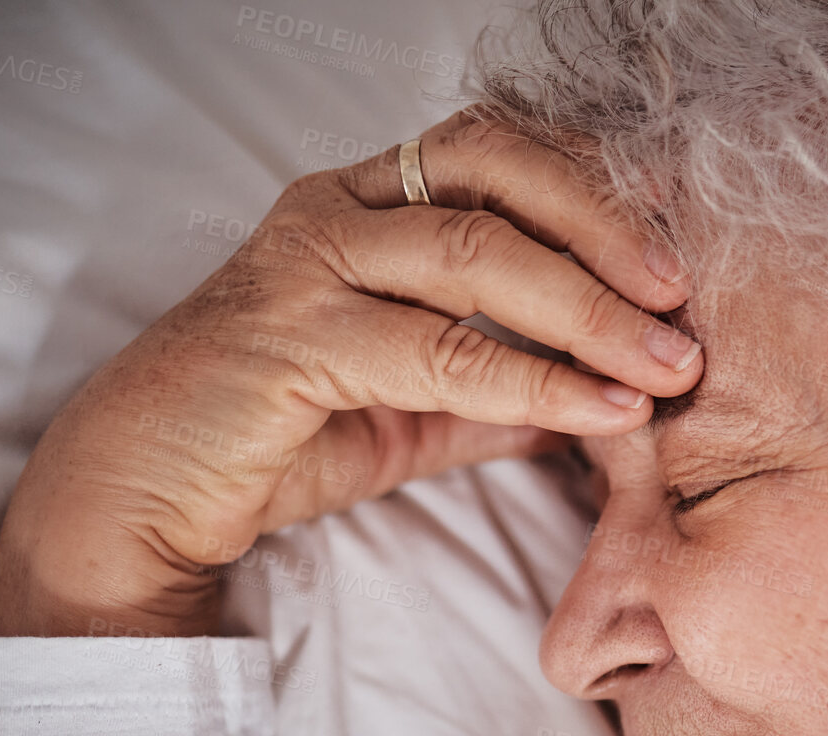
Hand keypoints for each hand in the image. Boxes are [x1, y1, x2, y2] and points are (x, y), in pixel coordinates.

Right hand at [0, 112, 700, 637]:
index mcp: (362, 202)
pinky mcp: (289, 340)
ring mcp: (304, 267)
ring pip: (473, 256)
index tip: (675, 238)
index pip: (496, 153)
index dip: (592, 185)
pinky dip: (534, 383)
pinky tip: (603, 409)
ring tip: (665, 361)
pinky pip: (438, 353)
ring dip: (589, 308)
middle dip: (605, 230)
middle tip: (684, 294)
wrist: (144, 491)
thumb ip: (500, 393)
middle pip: (494, 178)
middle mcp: (332, 211)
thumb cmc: (275, 436)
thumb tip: (603, 398)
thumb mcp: (412, 408)